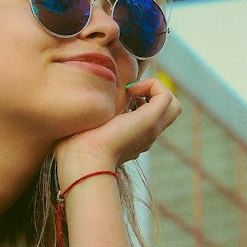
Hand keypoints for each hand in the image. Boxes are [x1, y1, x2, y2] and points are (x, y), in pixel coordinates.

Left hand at [53, 77, 181, 188]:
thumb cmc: (74, 150)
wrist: (83, 162)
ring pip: (172, 105)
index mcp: (131, 139)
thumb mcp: (82, 131)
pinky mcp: (151, 120)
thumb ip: (85, 119)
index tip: (117, 98)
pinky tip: (131, 89)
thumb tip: (76, 108)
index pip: (148, 117)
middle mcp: (146, 136)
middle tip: (129, 92)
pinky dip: (152, 85)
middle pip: (167, 112)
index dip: (140, 101)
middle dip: (153, 94)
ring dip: (156, 89)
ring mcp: (151, 129)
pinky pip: (166, 95)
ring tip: (132, 90)